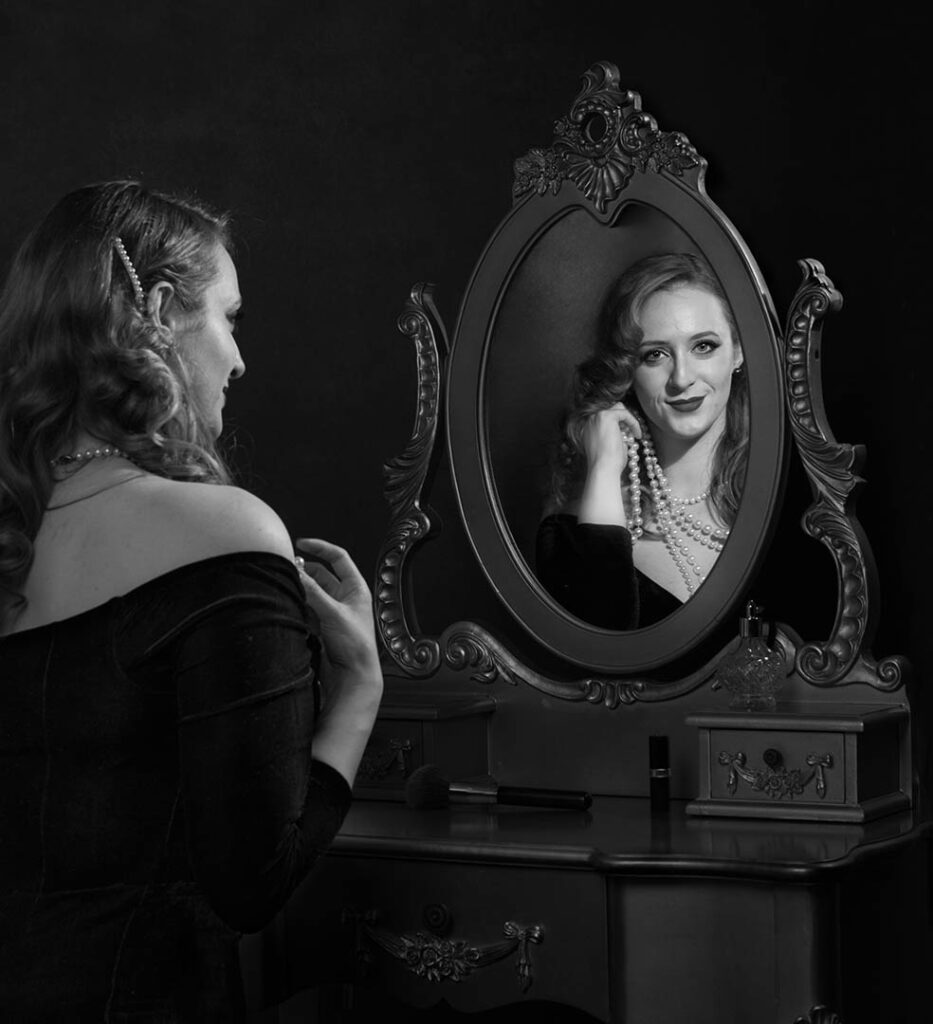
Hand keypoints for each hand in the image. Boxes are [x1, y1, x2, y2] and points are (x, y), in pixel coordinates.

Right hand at [294, 538, 380, 687]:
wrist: (352, 678)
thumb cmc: (356, 647)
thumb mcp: (333, 613)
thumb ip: (313, 591)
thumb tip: (295, 570)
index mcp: (356, 589)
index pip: (339, 558)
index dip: (321, 548)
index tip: (301, 543)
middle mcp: (344, 598)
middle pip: (321, 574)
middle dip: (304, 569)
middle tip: (286, 568)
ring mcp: (332, 612)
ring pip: (311, 592)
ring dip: (299, 587)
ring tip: (285, 584)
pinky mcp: (320, 626)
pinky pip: (305, 608)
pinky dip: (296, 603)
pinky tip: (287, 602)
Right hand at [581, 403, 641, 472]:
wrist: (603, 469)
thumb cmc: (607, 464)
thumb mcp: (610, 447)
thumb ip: (614, 436)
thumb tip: (625, 431)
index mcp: (588, 428)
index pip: (606, 418)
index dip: (620, 424)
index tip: (629, 436)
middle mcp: (590, 420)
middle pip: (612, 409)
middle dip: (624, 419)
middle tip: (633, 433)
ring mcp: (596, 417)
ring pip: (618, 408)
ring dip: (629, 419)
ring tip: (636, 433)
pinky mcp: (606, 416)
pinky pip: (625, 413)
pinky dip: (633, 422)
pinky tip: (637, 435)